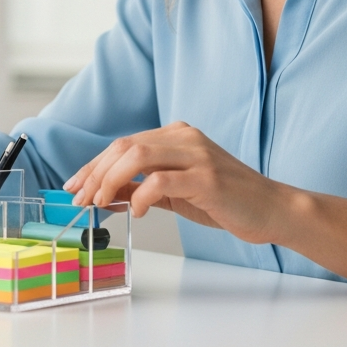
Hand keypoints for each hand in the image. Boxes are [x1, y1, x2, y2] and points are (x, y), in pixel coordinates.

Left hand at [61, 121, 291, 245]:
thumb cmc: (225, 200)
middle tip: (80, 199)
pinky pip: (162, 180)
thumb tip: (105, 192)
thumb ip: (143, 187)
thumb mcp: (175, 192)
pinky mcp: (208, 177)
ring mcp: (197, 154)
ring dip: (110, 180)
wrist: (272, 209)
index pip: (123, 144)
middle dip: (95, 173)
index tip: (74, 186)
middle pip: (124, 146)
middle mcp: (185, 137)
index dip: (93, 165)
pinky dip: (142, 195)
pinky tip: (140, 211)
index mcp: (176, 135)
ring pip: (138, 155)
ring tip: (100, 203)